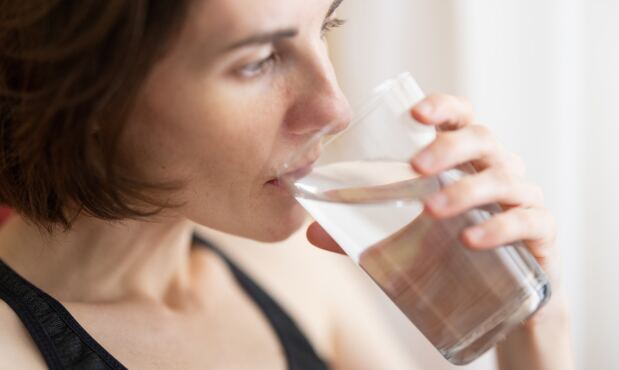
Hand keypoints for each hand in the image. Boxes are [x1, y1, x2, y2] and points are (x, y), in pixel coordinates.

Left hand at [307, 93, 562, 318]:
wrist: (503, 301)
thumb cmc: (451, 254)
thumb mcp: (406, 239)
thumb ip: (362, 233)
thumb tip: (311, 232)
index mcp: (465, 161)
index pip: (460, 118)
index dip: (442, 107)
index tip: (415, 114)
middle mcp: (497, 169)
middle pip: (482, 139)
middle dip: (449, 148)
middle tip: (416, 167)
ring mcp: (522, 199)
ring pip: (503, 178)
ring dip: (466, 190)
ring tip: (432, 211)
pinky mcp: (540, 233)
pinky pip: (528, 221)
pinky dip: (500, 228)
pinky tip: (471, 241)